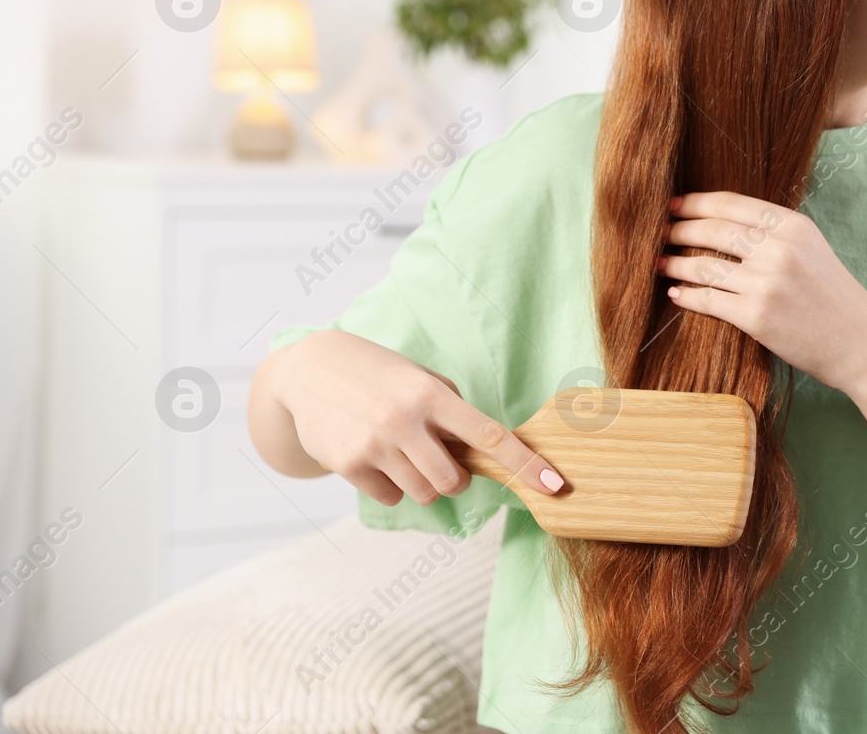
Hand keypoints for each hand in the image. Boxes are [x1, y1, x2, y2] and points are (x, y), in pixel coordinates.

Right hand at [270, 329, 564, 504]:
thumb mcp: (421, 380)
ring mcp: (376, 444)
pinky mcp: (349, 464)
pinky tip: (375, 457)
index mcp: (434, 395)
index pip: (491, 436)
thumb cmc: (379, 375)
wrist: (309, 370)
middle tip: (437, 455)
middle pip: (455, 481)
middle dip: (455, 478)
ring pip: (425, 494)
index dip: (527, 465)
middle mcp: (406, 420)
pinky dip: (390, 486)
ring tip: (402, 452)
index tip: (557, 486)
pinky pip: (391, 497)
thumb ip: (451, 413)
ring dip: (422, 482)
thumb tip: (483, 456)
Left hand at [658, 190, 866, 395]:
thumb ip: (774, 233)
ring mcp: (766, 283)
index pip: (730, 203)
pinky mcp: (756, 317)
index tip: (673, 206)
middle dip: (678, 230)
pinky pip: (708, 299)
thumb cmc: (833, 297)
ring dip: (674, 263)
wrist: (860, 343)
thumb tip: (722, 222)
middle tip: (658, 233)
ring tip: (660, 263)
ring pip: (703, 265)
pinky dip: (686, 296)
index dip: (694, 202)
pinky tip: (676, 294)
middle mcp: (778, 249)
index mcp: (792, 226)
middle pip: (711, 230)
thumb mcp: (810, 249)